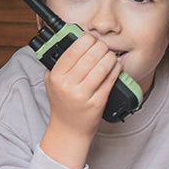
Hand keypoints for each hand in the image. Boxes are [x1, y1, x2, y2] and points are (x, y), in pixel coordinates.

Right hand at [41, 34, 120, 168]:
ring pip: (102, 67)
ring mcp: (83, 95)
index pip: (74, 50)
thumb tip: (73, 40)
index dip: (86, 39)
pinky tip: (117, 66)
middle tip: (103, 47)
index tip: (91, 39)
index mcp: (57, 76)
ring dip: (110, 57)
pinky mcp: (96, 103)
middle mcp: (68, 85)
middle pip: (91, 56)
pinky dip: (116, 70)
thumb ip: (57, 62)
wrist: (69, 129)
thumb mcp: (52, 81)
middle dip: (101, 47)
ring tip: (111, 56)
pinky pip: (110, 81)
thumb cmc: (62, 103)